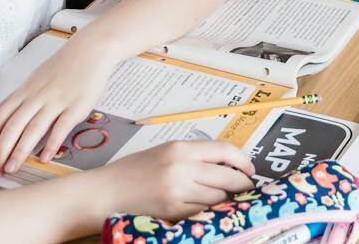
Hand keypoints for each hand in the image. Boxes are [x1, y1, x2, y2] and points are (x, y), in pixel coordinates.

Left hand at [0, 36, 117, 178]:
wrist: (90, 50)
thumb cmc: (60, 68)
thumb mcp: (30, 82)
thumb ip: (8, 102)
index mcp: (24, 92)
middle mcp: (37, 97)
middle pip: (13, 126)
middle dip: (0, 152)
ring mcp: (56, 102)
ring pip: (33, 128)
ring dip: (20, 151)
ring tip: (11, 169)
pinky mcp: (76, 107)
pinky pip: (61, 127)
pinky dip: (52, 144)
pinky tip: (45, 158)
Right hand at [95, 141, 254, 220]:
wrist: (107, 192)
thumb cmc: (133, 172)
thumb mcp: (163, 153)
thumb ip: (192, 157)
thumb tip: (224, 165)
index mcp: (180, 148)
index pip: (223, 150)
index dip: (242, 160)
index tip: (250, 169)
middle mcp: (181, 167)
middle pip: (227, 175)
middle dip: (241, 184)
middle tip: (246, 188)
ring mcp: (179, 191)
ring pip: (218, 197)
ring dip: (224, 199)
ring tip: (220, 198)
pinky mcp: (174, 211)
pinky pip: (203, 211)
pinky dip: (208, 210)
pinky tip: (204, 208)